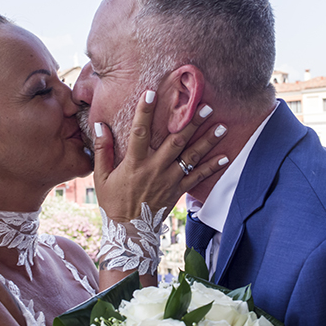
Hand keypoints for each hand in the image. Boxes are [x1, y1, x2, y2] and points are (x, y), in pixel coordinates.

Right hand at [92, 90, 228, 223]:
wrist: (130, 232)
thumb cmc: (113, 202)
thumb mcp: (101, 177)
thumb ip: (102, 150)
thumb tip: (100, 125)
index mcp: (134, 163)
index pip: (139, 132)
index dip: (145, 111)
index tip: (151, 92)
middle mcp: (154, 169)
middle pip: (176, 141)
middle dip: (191, 122)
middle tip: (205, 105)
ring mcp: (169, 180)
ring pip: (191, 157)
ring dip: (208, 141)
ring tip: (222, 126)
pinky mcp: (179, 191)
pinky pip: (198, 178)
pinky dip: (213, 167)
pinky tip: (225, 156)